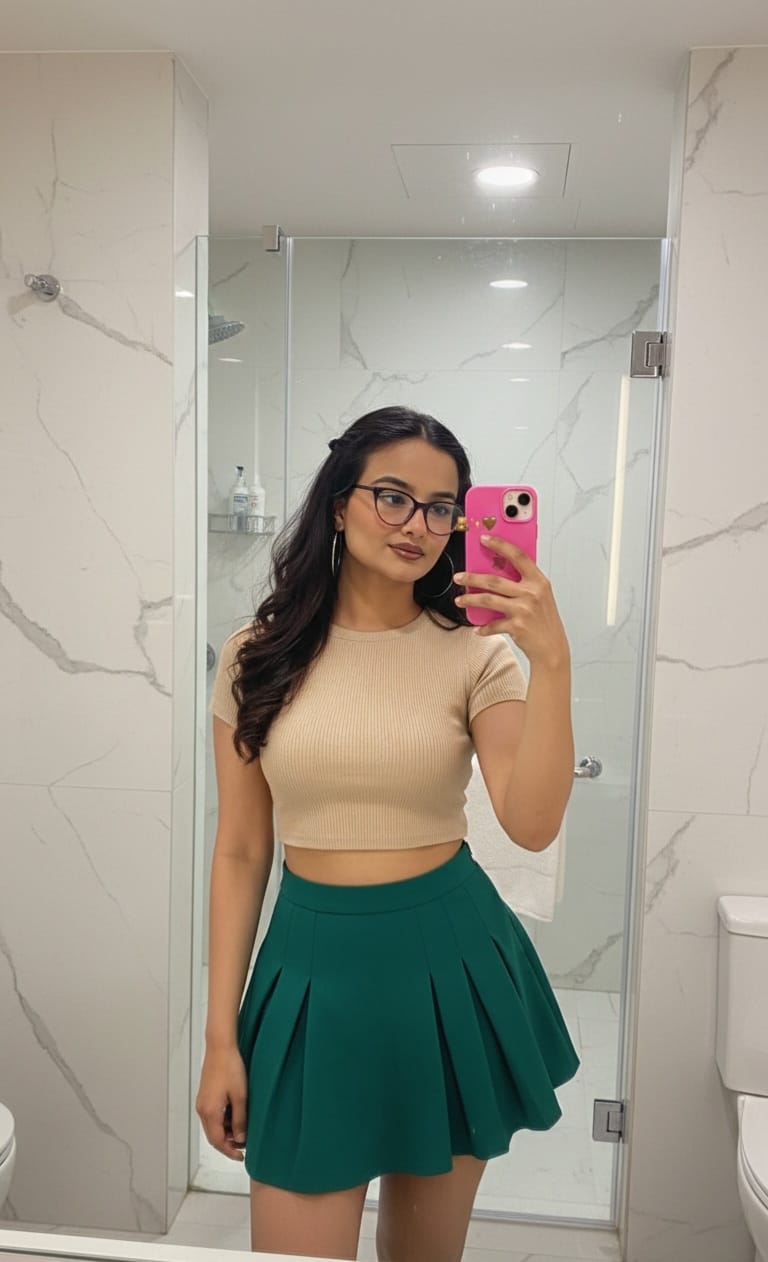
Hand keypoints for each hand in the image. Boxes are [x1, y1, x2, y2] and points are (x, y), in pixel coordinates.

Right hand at [196, 1046, 248, 1162]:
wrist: (220, 1047)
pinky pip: (212, 1116)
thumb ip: (240, 1120)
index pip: (218, 1141)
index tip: (241, 1157)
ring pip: (213, 1126)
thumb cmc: (230, 1067)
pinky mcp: (205, 1096)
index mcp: (209, 1112)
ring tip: (243, 1129)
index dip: (230, 1152)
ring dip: (227, 1132)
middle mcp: (202, 1109)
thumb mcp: (240, 1097)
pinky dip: (223, 1121)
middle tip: (245, 1145)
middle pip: (213, 1136)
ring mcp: (202, 1102)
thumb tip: (240, 1139)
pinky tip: (236, 1116)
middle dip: (228, 1143)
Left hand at [453, 534, 569, 669]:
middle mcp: (532, 593)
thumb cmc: (544, 620)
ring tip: (459, 600)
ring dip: (470, 599)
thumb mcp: (540, 595)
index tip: (484, 538)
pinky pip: (493, 624)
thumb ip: (524, 582)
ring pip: (489, 599)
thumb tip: (496, 570)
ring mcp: (524, 609)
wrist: (552, 647)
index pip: (518, 556)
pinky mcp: (517, 626)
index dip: (500, 545)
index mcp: (539, 581)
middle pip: (495, 580)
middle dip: (473, 577)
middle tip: (458, 576)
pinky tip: (478, 628)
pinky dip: (483, 627)